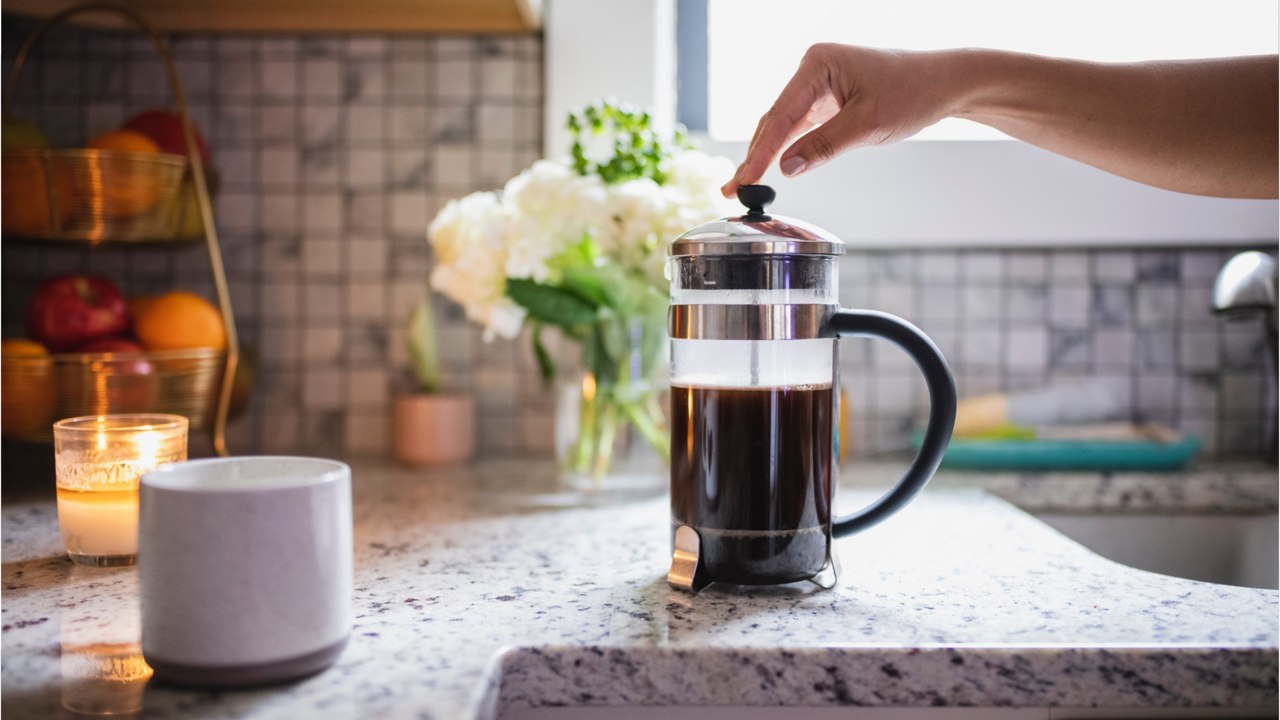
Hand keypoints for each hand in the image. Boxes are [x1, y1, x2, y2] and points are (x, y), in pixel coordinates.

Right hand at [722, 44, 964, 197]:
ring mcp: (819, 84)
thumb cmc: (913, 92)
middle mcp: (813, 69)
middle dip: (754, 156)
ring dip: (765, 154)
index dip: (760, 152)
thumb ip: (824, 146)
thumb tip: (786, 168)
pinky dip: (786, 148)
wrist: (945, 83)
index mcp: (817, 64)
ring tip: (742, 184)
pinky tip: (769, 169)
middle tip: (732, 190)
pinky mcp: (828, 98)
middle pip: (775, 119)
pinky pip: (799, 126)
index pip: (780, 115)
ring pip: (784, 125)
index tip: (744, 180)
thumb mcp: (867, 125)